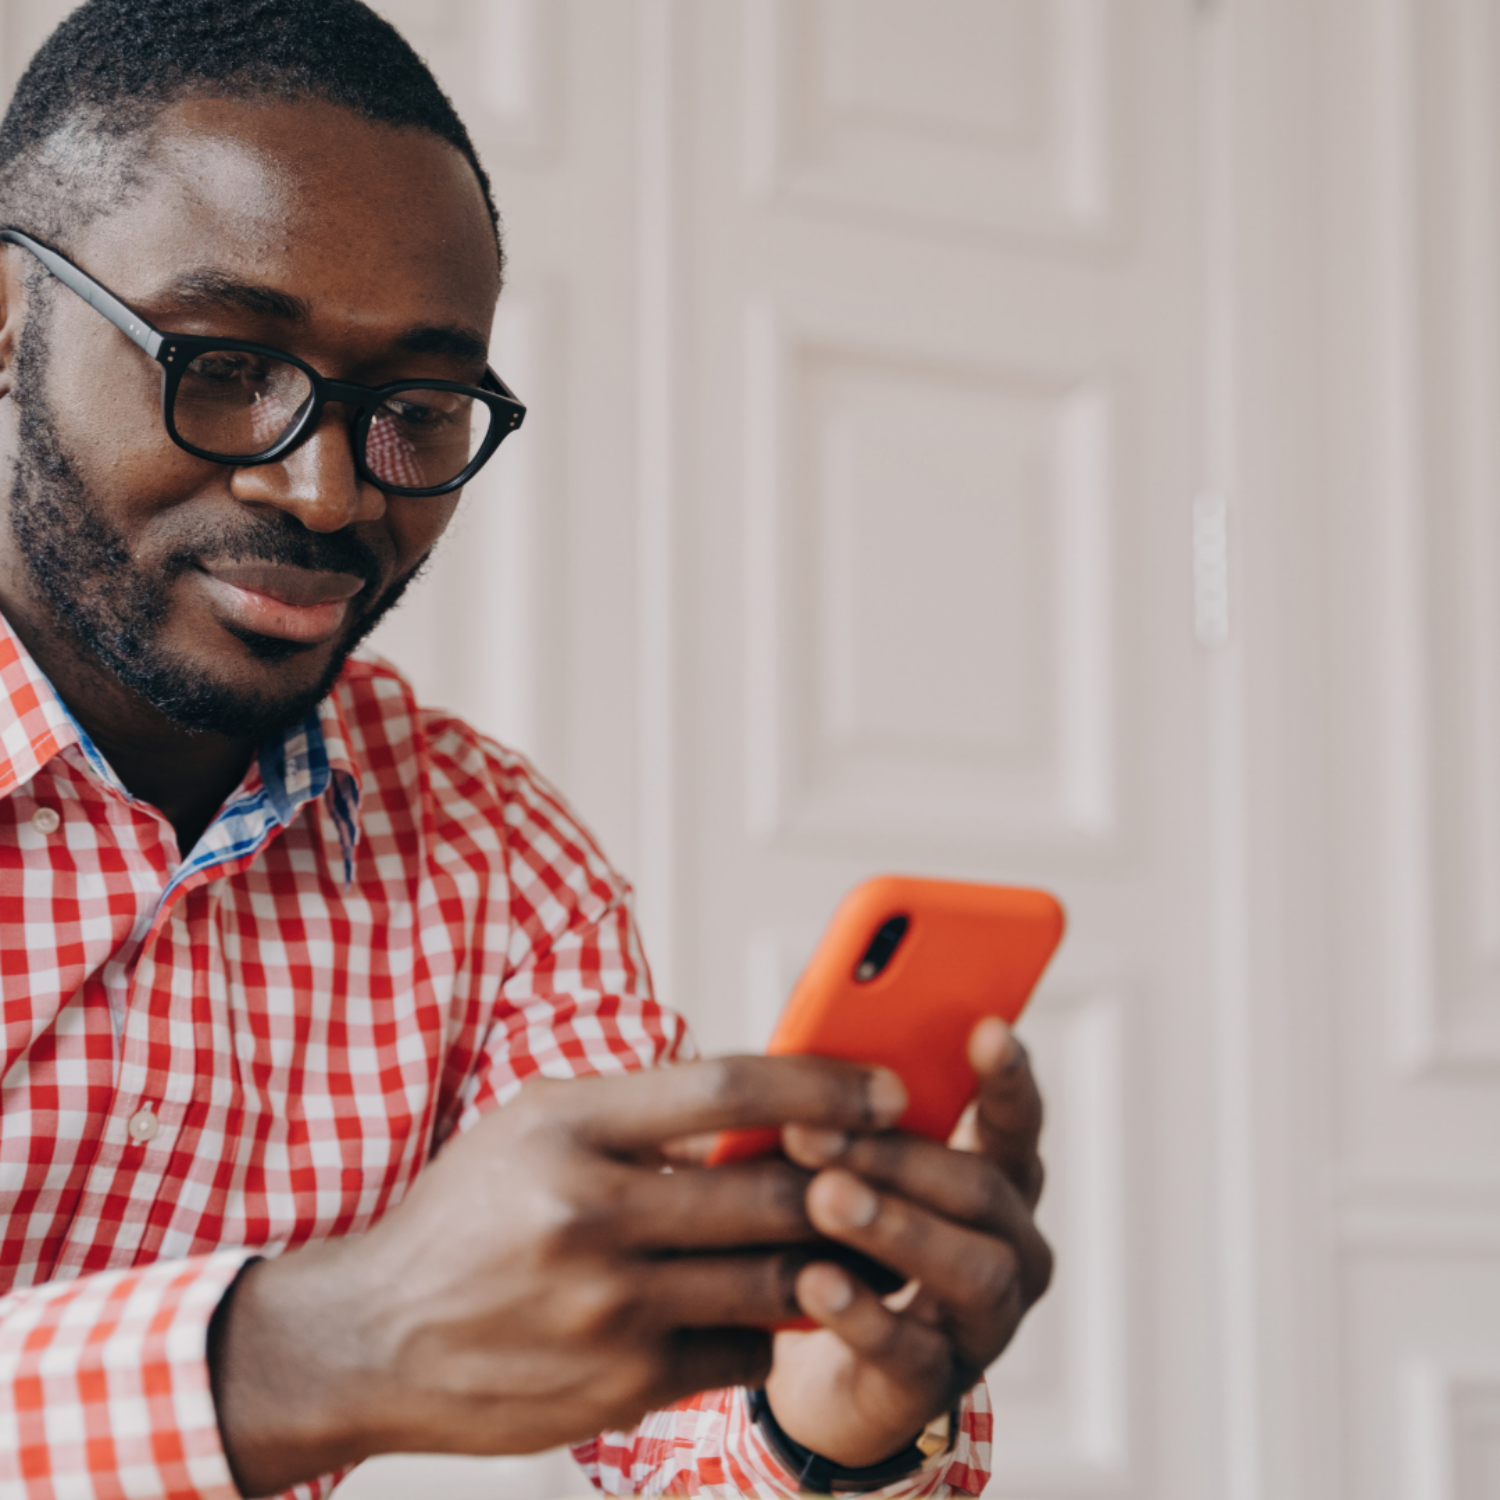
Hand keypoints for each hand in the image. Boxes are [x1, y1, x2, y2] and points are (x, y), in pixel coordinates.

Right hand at [211, 1055, 909, 1496]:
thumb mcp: (534, 1125)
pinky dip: (769, 1326)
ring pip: (775, 1277)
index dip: (824, 1086)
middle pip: (770, 1189)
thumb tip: (766, 1108)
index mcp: (568, 1126)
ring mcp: (609, 1308)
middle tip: (902, 1167)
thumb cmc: (467, 1214)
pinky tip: (767, 1306)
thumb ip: (641, 1112)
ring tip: (865, 1236)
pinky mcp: (623, 1387)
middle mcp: (590, 1213)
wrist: (370, 1340)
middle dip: (854, 1179)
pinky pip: (743, 1351)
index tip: (886, 1090)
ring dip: (832, 1257)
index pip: (727, 1089)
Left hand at [763, 1019, 1052, 1468]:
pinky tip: (814, 1283)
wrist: (819, 1366)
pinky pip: (911, 1351)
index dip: (1005, 1075)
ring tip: (825, 1198)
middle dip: (895, 1153)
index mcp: (999, 1177)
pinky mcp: (938, 1384)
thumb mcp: (847, 1168)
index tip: (984, 1029)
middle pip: (980, 1186)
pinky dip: (862, 1314)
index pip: (1015, 1119)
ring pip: (971, 1268)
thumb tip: (797, 1057)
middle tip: (813, 1130)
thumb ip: (847, 1119)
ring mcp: (987, 1321)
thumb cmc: (837, 1236)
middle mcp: (1013, 1245)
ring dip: (894, 1226)